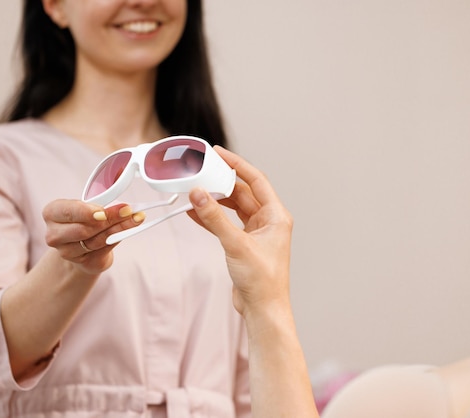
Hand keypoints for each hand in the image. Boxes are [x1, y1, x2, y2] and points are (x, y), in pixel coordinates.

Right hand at [42, 200, 144, 274]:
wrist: (81, 246)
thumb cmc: (84, 220)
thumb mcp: (88, 206)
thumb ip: (100, 206)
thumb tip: (123, 207)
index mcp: (52, 213)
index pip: (68, 212)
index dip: (86, 212)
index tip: (102, 211)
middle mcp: (55, 235)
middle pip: (84, 229)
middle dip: (109, 219)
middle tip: (128, 211)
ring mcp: (67, 252)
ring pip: (97, 240)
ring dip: (119, 228)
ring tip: (135, 218)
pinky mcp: (84, 263)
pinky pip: (104, 250)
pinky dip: (118, 238)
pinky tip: (129, 230)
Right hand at [187, 146, 292, 316]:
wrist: (262, 310)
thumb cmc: (262, 280)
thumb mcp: (236, 245)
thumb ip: (215, 218)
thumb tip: (198, 194)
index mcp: (276, 216)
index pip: (256, 180)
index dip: (237, 164)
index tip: (218, 153)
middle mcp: (268, 221)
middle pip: (242, 192)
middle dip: (221, 182)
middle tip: (201, 170)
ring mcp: (256, 232)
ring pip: (233, 207)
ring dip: (214, 200)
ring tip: (194, 190)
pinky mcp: (243, 244)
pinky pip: (226, 223)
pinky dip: (211, 217)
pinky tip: (193, 212)